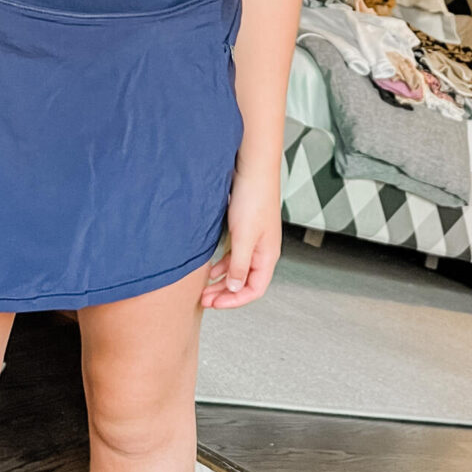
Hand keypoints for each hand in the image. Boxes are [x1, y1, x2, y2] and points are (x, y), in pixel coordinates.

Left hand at [200, 160, 281, 308]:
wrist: (253, 168)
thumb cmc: (254, 198)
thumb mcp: (243, 237)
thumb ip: (239, 265)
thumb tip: (233, 287)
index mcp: (268, 255)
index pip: (254, 290)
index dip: (234, 300)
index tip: (214, 304)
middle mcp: (263, 250)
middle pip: (245, 282)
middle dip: (224, 293)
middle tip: (204, 299)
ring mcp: (254, 240)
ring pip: (237, 269)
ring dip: (221, 280)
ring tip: (204, 287)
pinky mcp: (244, 229)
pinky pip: (233, 256)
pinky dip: (222, 264)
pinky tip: (210, 267)